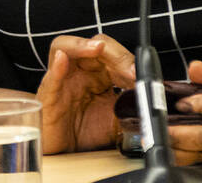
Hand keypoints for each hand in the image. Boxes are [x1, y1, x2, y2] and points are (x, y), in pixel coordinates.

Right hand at [36, 34, 135, 154]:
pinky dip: (56, 67)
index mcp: (98, 73)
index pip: (113, 55)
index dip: (128, 61)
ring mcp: (61, 80)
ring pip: (64, 47)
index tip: (141, 76)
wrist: (65, 155)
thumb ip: (132, 108)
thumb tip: (153, 102)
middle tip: (130, 71)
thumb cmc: (86, 133)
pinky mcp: (48, 96)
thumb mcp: (117, 120)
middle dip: (114, 54)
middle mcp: (79, 71)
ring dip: (81, 45)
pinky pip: (51, 78)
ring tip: (96, 48)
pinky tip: (62, 59)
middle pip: (93, 46)